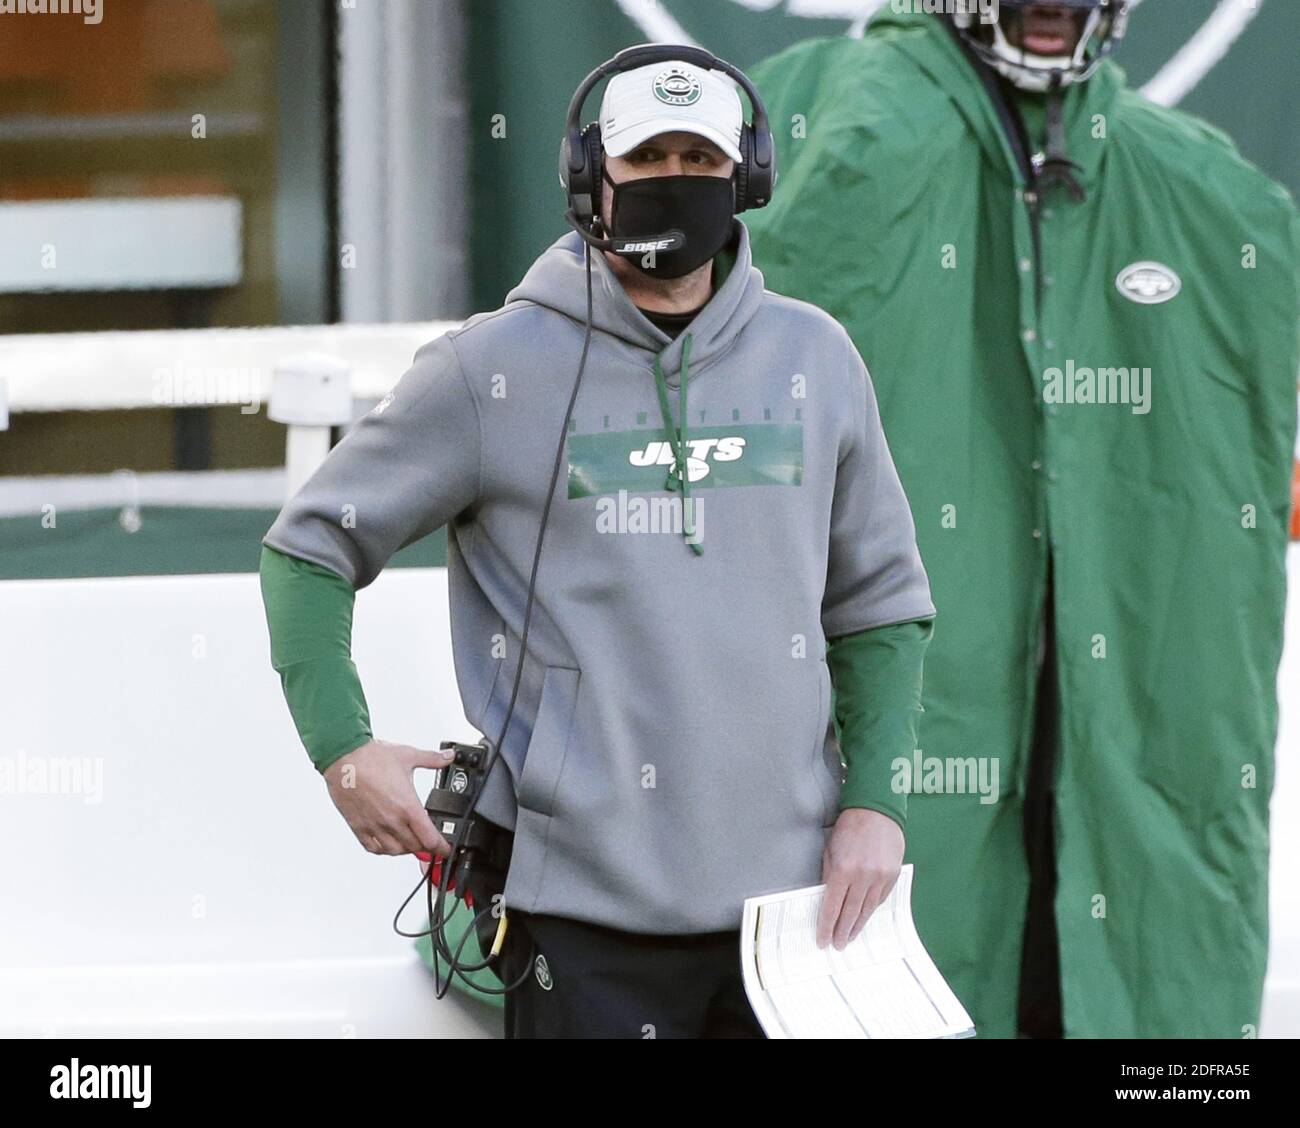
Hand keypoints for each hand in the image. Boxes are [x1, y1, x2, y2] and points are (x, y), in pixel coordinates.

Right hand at [323, 738, 454, 857]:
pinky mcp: (358, 826)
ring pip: (394, 851)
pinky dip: (383, 850)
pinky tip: (387, 843)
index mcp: (407, 806)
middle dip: (425, 846)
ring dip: (405, 850)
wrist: (343, 757)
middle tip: (429, 841)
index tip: (445, 848)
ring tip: (411, 842)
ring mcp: (374, 826)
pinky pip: (372, 848)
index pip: (430, 838)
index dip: (441, 847)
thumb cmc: (371, 757)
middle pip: (415, 847)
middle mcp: (391, 820)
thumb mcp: (409, 756)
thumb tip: (449, 757)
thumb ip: (432, 759)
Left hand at [817, 808, 904, 949]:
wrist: (876, 812)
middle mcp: (862, 876)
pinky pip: (880, 899)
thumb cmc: (848, 829)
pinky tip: (864, 918)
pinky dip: (871, 910)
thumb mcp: (830, 850)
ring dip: (857, 926)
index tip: (822, 940)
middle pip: (850, 913)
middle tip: (837, 945)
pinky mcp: (892, 876)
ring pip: (867, 910)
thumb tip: (827, 900)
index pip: (832, 906)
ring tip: (850, 937)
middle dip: (842, 932)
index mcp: (842, 870)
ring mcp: (880, 877)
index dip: (826, 926)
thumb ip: (829, 876)